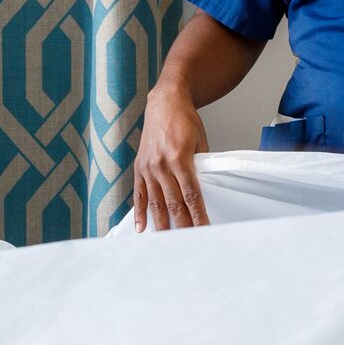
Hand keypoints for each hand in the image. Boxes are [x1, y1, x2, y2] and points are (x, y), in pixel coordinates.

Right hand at [133, 83, 212, 230]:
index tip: (204, 229)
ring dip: (163, 224)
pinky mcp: (139, 167)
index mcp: (180, 158)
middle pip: (173, 202)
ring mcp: (148, 167)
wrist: (165, 103)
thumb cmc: (186, 121)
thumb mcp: (200, 141)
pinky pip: (139, 194)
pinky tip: (142, 228)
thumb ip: (200, 165)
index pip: (191, 194)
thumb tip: (202, 189)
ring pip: (155, 202)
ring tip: (168, 242)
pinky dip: (140, 212)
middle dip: (183, 224)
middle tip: (190, 242)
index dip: (198, 214)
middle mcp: (161, 165)